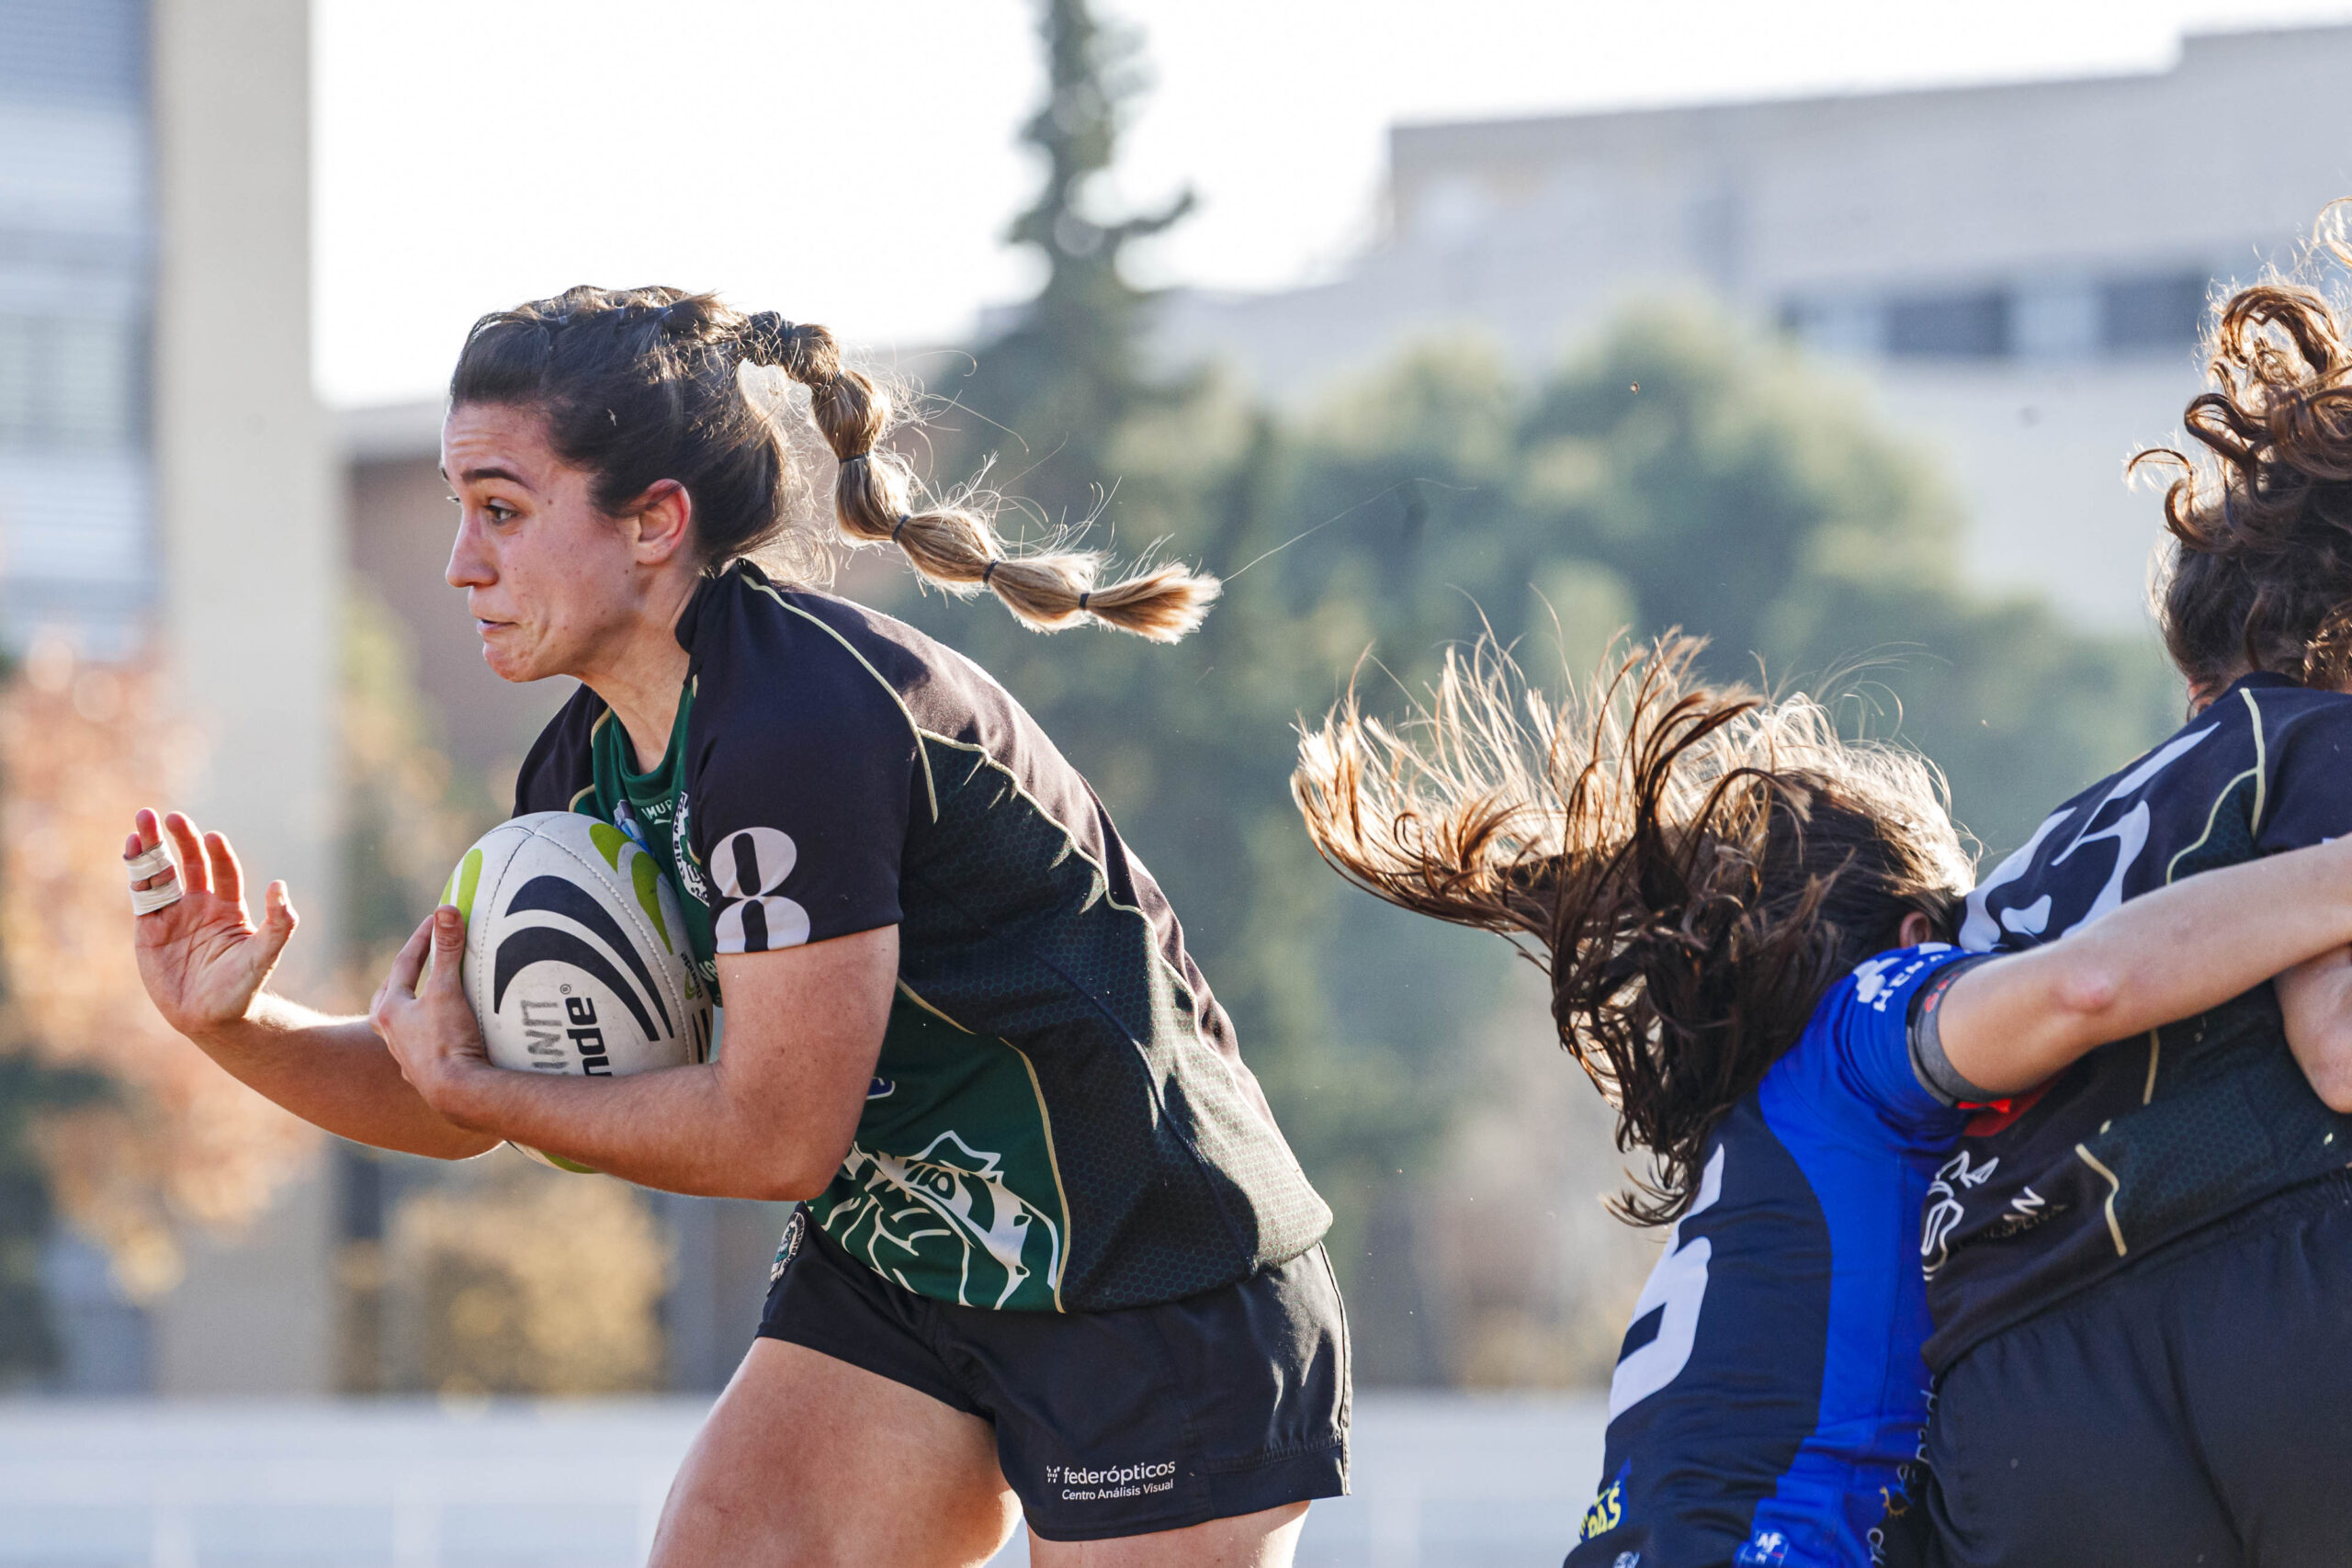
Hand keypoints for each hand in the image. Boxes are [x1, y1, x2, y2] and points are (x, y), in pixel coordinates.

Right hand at [127, 808, 297, 1041]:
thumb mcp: (264, 955)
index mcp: (227, 909)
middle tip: (173, 817)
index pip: (222, 872)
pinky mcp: (148, 929)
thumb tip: (281, 886)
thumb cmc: (241, 988)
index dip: (218, 854)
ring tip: (145, 819)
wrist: (209, 1018)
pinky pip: (141, 895)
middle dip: (181, 840)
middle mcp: (199, 907)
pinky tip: (133, 849)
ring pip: (160, 874)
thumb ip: (278, 923)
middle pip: (189, 864)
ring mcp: (172, 916)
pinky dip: (136, 871)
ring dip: (152, 848)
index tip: (213, 837)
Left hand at [369, 904, 494, 1122]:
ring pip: (400, 1024)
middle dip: (404, 974)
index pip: (404, 963)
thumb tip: (445, 911)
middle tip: (417, 958)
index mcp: (390, 1010)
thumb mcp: (448, 990)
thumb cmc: (447, 1041)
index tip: (436, 919)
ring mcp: (404, 1055)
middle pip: (390, 995)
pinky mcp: (421, 1074)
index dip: (422, 939)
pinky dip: (425, 1035)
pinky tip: (434, 1037)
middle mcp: (390, 1033)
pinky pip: (418, 1046)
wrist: (456, 1094)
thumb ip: (447, 950)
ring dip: (410, 1007)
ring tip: (422, 997)